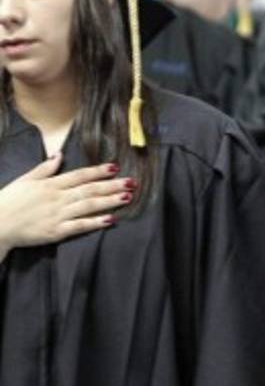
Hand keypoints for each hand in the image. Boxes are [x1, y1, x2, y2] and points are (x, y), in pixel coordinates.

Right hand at [0, 154, 135, 259]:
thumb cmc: (8, 201)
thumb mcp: (25, 180)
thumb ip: (45, 168)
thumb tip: (59, 153)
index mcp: (50, 184)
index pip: (79, 175)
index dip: (98, 171)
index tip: (115, 167)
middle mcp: (57, 198)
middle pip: (89, 189)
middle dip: (112, 185)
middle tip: (132, 182)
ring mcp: (57, 215)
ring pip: (88, 206)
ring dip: (109, 201)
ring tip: (127, 196)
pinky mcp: (56, 232)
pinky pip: (79, 226)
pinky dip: (95, 222)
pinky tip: (110, 219)